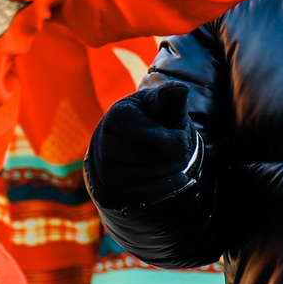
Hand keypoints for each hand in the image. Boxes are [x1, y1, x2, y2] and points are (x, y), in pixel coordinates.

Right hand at [88, 80, 200, 204]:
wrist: (136, 146)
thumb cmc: (155, 121)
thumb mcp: (164, 106)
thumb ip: (171, 99)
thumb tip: (179, 88)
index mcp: (117, 115)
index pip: (156, 138)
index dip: (175, 140)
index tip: (179, 135)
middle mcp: (104, 142)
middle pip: (156, 159)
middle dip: (173, 156)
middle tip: (173, 149)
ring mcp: (103, 169)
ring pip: (152, 176)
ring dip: (169, 170)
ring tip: (165, 159)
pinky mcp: (109, 191)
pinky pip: (145, 195)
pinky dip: (164, 187)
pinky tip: (167, 177)